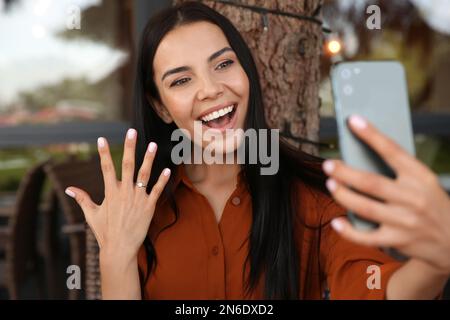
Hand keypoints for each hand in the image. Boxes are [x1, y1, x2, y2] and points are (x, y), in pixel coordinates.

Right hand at [65, 128, 170, 259]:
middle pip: (127, 165)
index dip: (104, 152)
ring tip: (153, 145)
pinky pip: (157, 190)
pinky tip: (167, 169)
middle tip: (132, 132)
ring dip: (149, 159)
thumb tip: (68, 188)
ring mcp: (138, 198)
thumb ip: (82, 199)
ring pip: (144, 174)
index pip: (106, 168)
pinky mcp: (149, 207)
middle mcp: (124, 192)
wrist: (120, 249)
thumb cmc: (104, 232)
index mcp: (110, 193)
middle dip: (129, 147)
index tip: (102, 138)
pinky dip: (162, 180)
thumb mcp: (91, 214)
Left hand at [323, 115, 449, 275]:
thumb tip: (358, 156)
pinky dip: (349, 231)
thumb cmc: (429, 202)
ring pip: (365, 207)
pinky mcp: (397, 240)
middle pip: (371, 183)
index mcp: (419, 176)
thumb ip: (397, 171)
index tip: (353, 121)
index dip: (371, 135)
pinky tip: (336, 222)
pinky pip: (367, 237)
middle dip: (346, 172)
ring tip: (330, 184)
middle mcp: (412, 197)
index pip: (392, 150)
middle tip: (327, 164)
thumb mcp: (422, 181)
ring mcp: (404, 221)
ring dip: (343, 195)